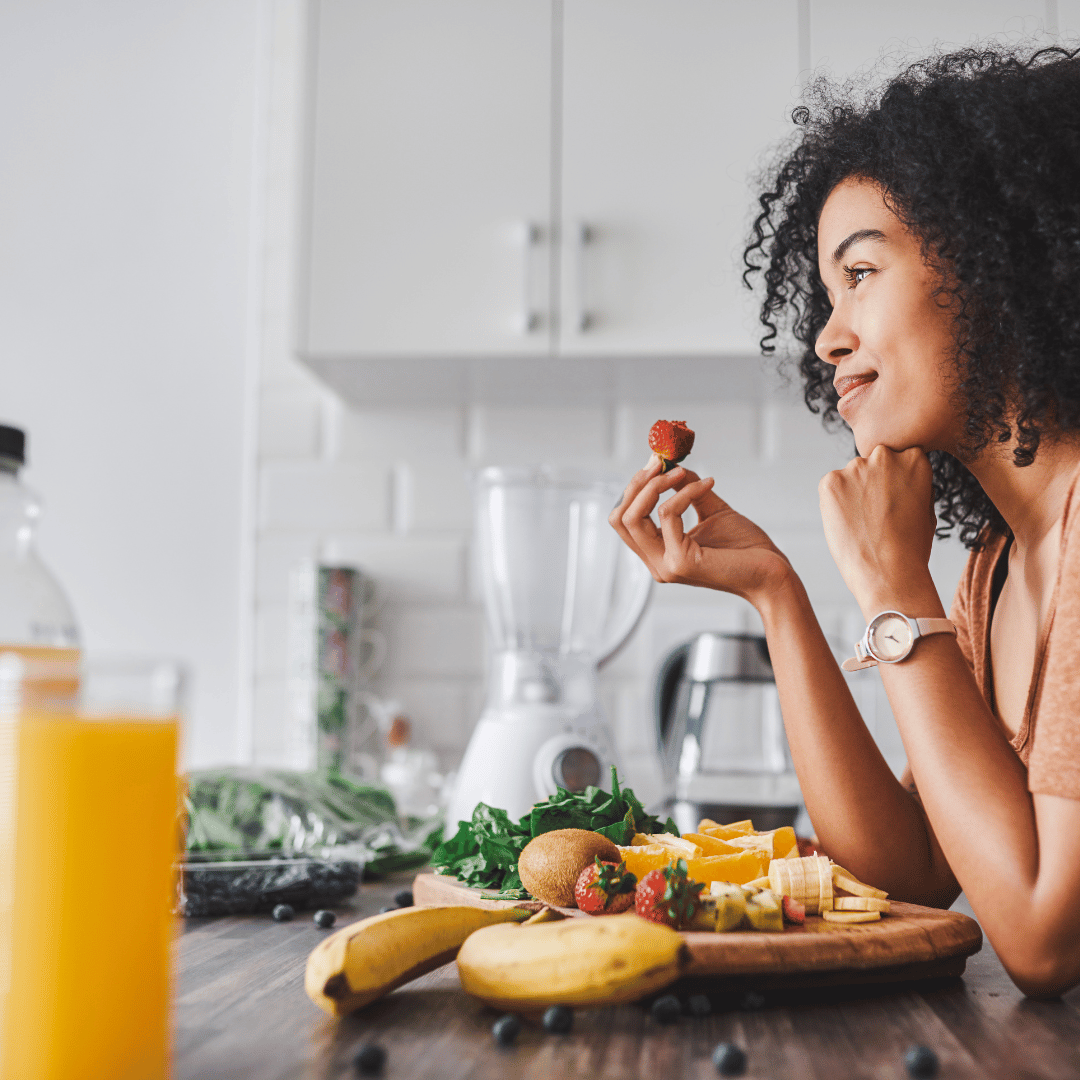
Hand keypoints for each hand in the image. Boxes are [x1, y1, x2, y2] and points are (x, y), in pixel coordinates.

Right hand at [609, 457, 794, 604]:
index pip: (624, 520)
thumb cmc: (746, 548)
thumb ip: (687, 490)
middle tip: (658, 462)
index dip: (634, 489)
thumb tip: (671, 465)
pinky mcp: (681, 562)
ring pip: (633, 517)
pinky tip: (707, 485)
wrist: (772, 573)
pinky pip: (668, 514)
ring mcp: (666, 566)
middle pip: (620, 518)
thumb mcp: (711, 510)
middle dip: (637, 484)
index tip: (654, 463)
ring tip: (679, 471)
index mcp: (659, 554)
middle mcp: (656, 564)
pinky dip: (684, 493)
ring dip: (655, 485)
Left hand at [818, 445, 940, 616]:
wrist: (890, 573)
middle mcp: (884, 455)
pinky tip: (848, 525)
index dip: (894, 484)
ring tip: (863, 524)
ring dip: (852, 494)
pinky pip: (831, 488)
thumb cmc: (911, 547)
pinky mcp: (830, 482)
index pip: (898, 460)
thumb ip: (912, 484)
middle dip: (872, 484)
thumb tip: (899, 476)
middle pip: (872, 464)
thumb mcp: (926, 507)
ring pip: (850, 477)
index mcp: (914, 458)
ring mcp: (855, 467)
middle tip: (876, 515)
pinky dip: (834, 504)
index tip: (893, 503)